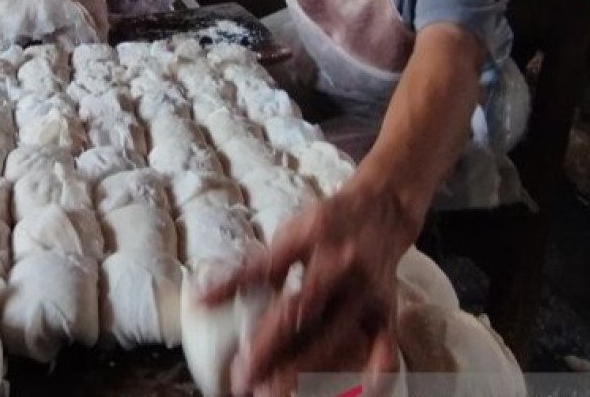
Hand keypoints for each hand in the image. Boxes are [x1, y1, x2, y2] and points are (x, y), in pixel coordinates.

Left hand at [200, 188, 406, 394]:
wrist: (383, 209)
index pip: (270, 277)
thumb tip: (203, 300)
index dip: (249, 311)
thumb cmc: (324, 225)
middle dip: (271, 352)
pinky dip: (375, 373)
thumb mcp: (287, 235)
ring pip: (336, 337)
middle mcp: (340, 267)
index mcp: (310, 240)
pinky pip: (385, 347)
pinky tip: (356, 393)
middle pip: (302, 316)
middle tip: (244, 382)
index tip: (232, 350)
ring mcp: (366, 293)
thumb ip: (253, 268)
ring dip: (306, 370)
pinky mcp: (387, 311)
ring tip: (276, 392)